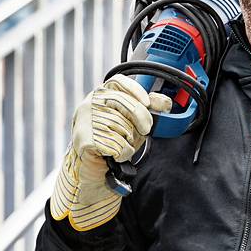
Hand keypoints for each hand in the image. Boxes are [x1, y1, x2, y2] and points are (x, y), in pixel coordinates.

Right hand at [49, 74, 171, 230]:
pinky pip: (116, 145)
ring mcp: (84, 121)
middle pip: (125, 104)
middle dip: (141, 119)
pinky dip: (122, 154)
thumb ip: (148, 110)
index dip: (135, 90)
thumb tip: (166, 103)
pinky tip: (114, 155)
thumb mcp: (134, 123)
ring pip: (122, 127)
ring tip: (120, 146)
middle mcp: (89, 104)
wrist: (94, 168)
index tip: (148, 103)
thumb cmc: (113, 142)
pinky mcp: (84, 139)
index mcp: (100, 95)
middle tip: (145, 130)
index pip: (118, 81)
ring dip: (128, 141)